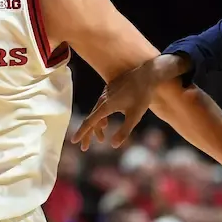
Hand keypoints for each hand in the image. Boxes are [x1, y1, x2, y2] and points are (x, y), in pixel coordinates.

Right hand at [72, 54, 189, 149]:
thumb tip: (113, 146)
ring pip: (96, 113)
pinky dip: (101, 118)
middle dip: (88, 134)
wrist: (147, 74)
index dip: (82, 133)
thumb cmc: (142, 95)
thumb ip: (124, 131)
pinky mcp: (110, 90)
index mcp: (106, 106)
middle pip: (91, 119)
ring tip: (101, 139)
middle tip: (85, 148)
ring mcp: (106, 94)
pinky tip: (105, 122)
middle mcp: (103, 99)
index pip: (90, 122)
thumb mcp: (135, 116)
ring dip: (97, 127)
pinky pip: (101, 106)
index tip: (74, 141)